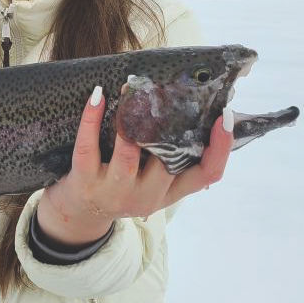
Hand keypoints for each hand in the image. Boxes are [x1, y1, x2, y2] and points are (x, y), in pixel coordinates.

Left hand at [37, 85, 233, 245]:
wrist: (78, 215)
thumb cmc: (120, 187)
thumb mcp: (153, 184)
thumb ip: (173, 159)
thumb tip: (194, 112)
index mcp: (168, 193)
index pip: (206, 175)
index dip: (220, 148)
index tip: (225, 116)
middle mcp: (145, 196)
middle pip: (168, 159)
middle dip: (170, 122)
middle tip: (171, 89)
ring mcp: (114, 190)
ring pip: (129, 151)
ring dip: (131, 115)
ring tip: (132, 87)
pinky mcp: (84, 180)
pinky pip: (88, 146)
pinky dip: (92, 118)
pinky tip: (97, 96)